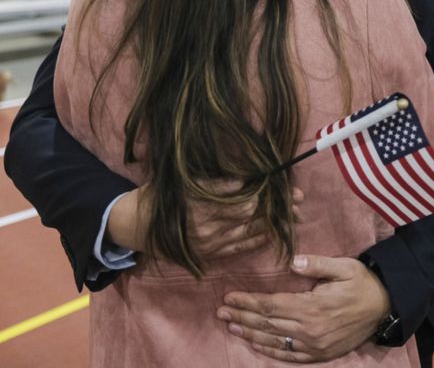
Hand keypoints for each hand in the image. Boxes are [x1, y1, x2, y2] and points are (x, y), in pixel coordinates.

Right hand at [107, 181, 301, 258]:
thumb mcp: (182, 181)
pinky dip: (258, 240)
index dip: (265, 192)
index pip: (242, 198)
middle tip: (298, 197)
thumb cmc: (159, 195)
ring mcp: (209, 243)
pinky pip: (239, 249)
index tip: (283, 184)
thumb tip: (245, 179)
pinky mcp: (209, 254)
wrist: (134, 226)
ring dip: (274, 223)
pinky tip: (273, 232)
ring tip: (296, 215)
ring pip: (249, 233)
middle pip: (251, 215)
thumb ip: (213, 182)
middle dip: (276, 206)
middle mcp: (207, 226)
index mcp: (201, 204)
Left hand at [217, 254, 390, 362]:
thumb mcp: (343, 267)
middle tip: (221, 312)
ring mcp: (314, 345)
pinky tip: (256, 344)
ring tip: (231, 326)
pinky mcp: (320, 353)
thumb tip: (293, 262)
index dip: (248, 302)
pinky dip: (270, 351)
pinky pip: (290, 355)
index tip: (229, 298)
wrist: (385, 306)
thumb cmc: (361, 282)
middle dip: (242, 317)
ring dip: (250, 334)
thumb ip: (317, 264)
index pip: (271, 305)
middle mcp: (309, 329)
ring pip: (274, 340)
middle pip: (267, 323)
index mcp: (312, 307)